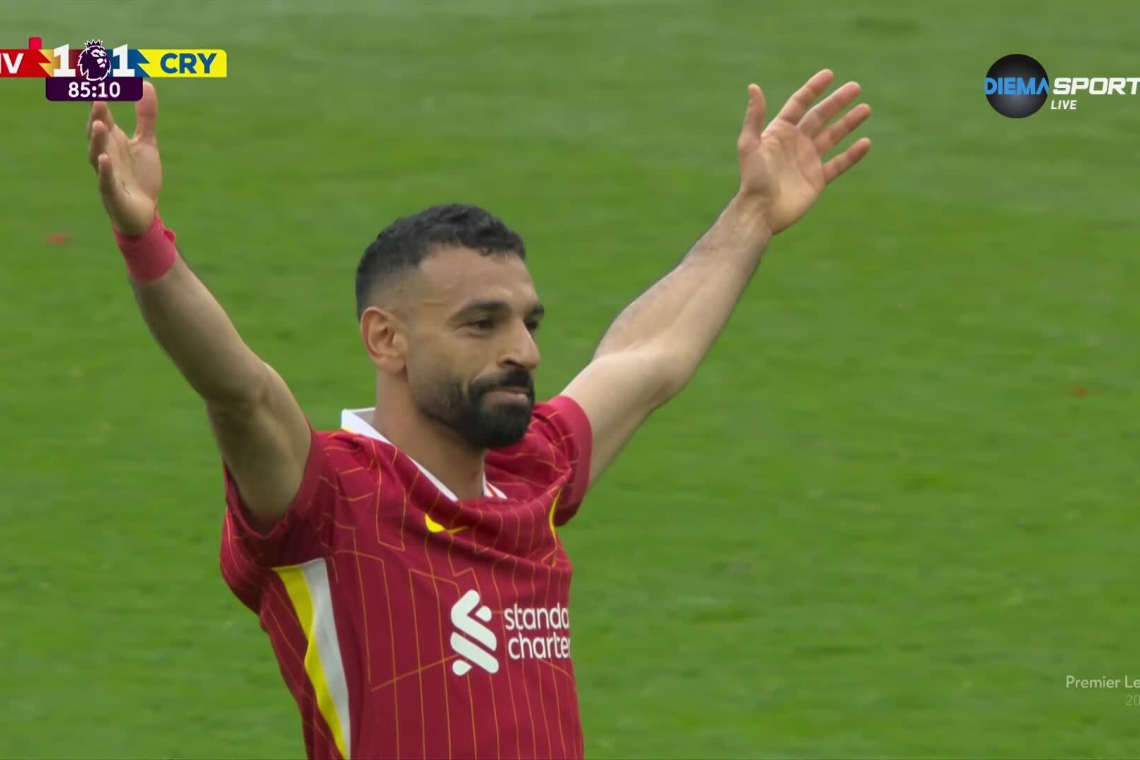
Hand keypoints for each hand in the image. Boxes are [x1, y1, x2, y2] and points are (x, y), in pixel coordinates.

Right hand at [86, 81, 161, 235]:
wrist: (143, 213)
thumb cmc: (140, 176)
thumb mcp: (147, 143)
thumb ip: (146, 116)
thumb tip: (146, 83)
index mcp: (112, 139)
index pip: (103, 114)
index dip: (100, 96)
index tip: (96, 75)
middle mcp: (105, 153)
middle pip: (97, 131)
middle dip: (97, 114)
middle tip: (99, 96)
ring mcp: (107, 172)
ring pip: (97, 153)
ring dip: (96, 139)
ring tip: (99, 123)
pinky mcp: (112, 193)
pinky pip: (105, 180)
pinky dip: (104, 170)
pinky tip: (104, 160)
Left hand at [735, 69, 870, 234]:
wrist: (760, 212)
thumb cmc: (752, 179)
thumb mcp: (749, 145)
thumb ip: (754, 117)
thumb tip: (753, 87)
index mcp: (779, 132)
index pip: (799, 104)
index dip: (813, 89)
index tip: (829, 75)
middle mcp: (795, 143)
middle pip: (820, 117)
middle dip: (837, 102)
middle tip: (856, 87)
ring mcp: (808, 161)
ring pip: (833, 137)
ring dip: (849, 123)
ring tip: (866, 109)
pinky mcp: (817, 179)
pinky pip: (839, 164)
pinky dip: (852, 154)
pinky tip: (866, 143)